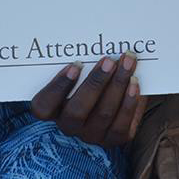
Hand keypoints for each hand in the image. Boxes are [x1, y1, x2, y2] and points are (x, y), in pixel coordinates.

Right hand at [30, 55, 145, 146]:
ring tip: (128, 63)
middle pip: (77, 111)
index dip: (57, 87)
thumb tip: (95, 39)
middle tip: (109, 60)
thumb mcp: (81, 71)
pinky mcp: (114, 139)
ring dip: (117, 86)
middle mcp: (69, 126)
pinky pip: (121, 126)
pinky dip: (130, 103)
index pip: (43, 106)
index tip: (75, 65)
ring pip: (103, 115)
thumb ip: (82, 62)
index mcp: (53, 109)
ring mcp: (91, 135)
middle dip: (95, 83)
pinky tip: (135, 83)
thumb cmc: (90, 78)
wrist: (113, 97)